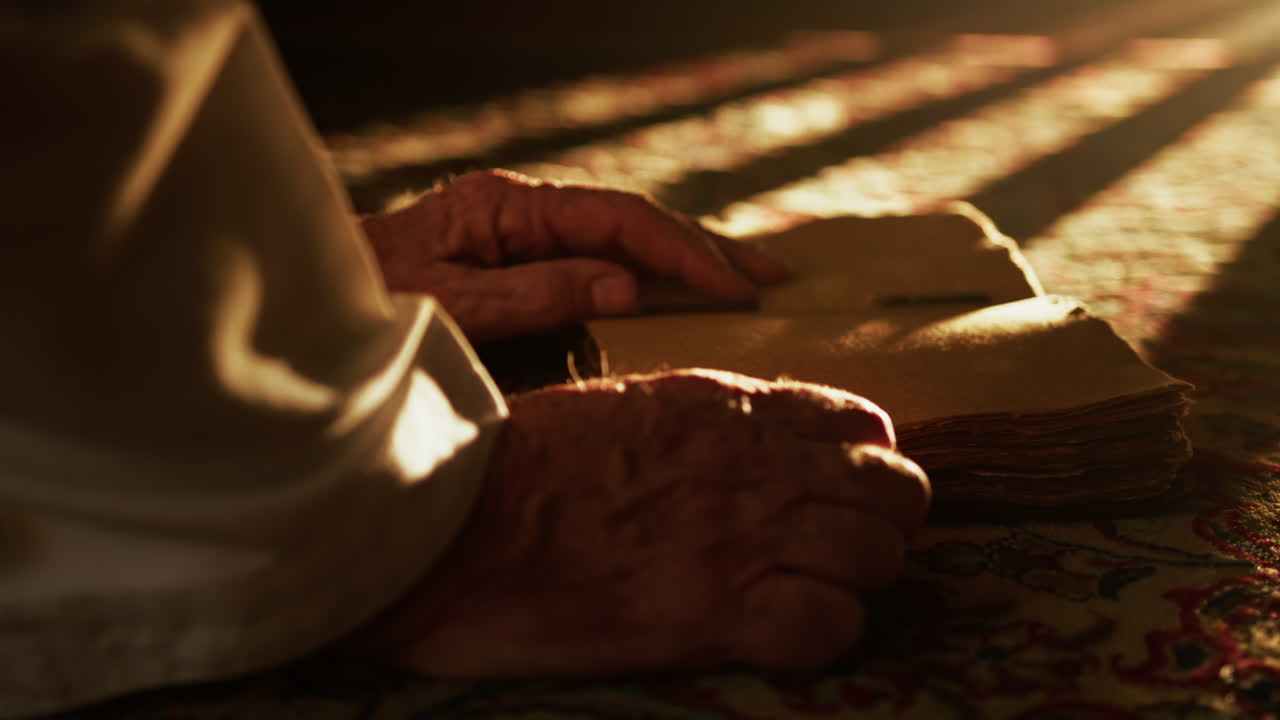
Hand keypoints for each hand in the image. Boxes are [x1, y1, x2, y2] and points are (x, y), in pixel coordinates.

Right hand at [349, 369, 929, 675]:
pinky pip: (833, 626)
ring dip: (854, 580)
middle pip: (898, 489)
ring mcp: (744, 533)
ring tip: (803, 594)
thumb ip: (702, 420)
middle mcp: (755, 463)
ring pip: (882, 553)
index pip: (863, 423)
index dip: (861, 465)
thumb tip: (743, 444)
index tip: (828, 496)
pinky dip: (820, 636)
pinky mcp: (718, 608)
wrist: (457, 514)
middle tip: (829, 553)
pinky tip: (774, 634)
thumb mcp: (625, 407)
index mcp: (730, 408)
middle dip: (878, 523)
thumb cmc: (521, 461)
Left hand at [359, 170, 787, 341]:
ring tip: (744, 279)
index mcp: (507, 208)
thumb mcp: (450, 308)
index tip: (733, 289)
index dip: (681, 254)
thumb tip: (625, 285)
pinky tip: (673, 287)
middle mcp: (520, 210)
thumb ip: (535, 294)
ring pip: (618, 238)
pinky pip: (592, 259)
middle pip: (630, 220)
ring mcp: (518, 232)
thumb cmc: (364, 308)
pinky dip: (643, 273)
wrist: (302, 313)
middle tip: (773, 277)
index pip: (618, 221)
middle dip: (703, 248)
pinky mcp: (512, 258)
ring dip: (682, 259)